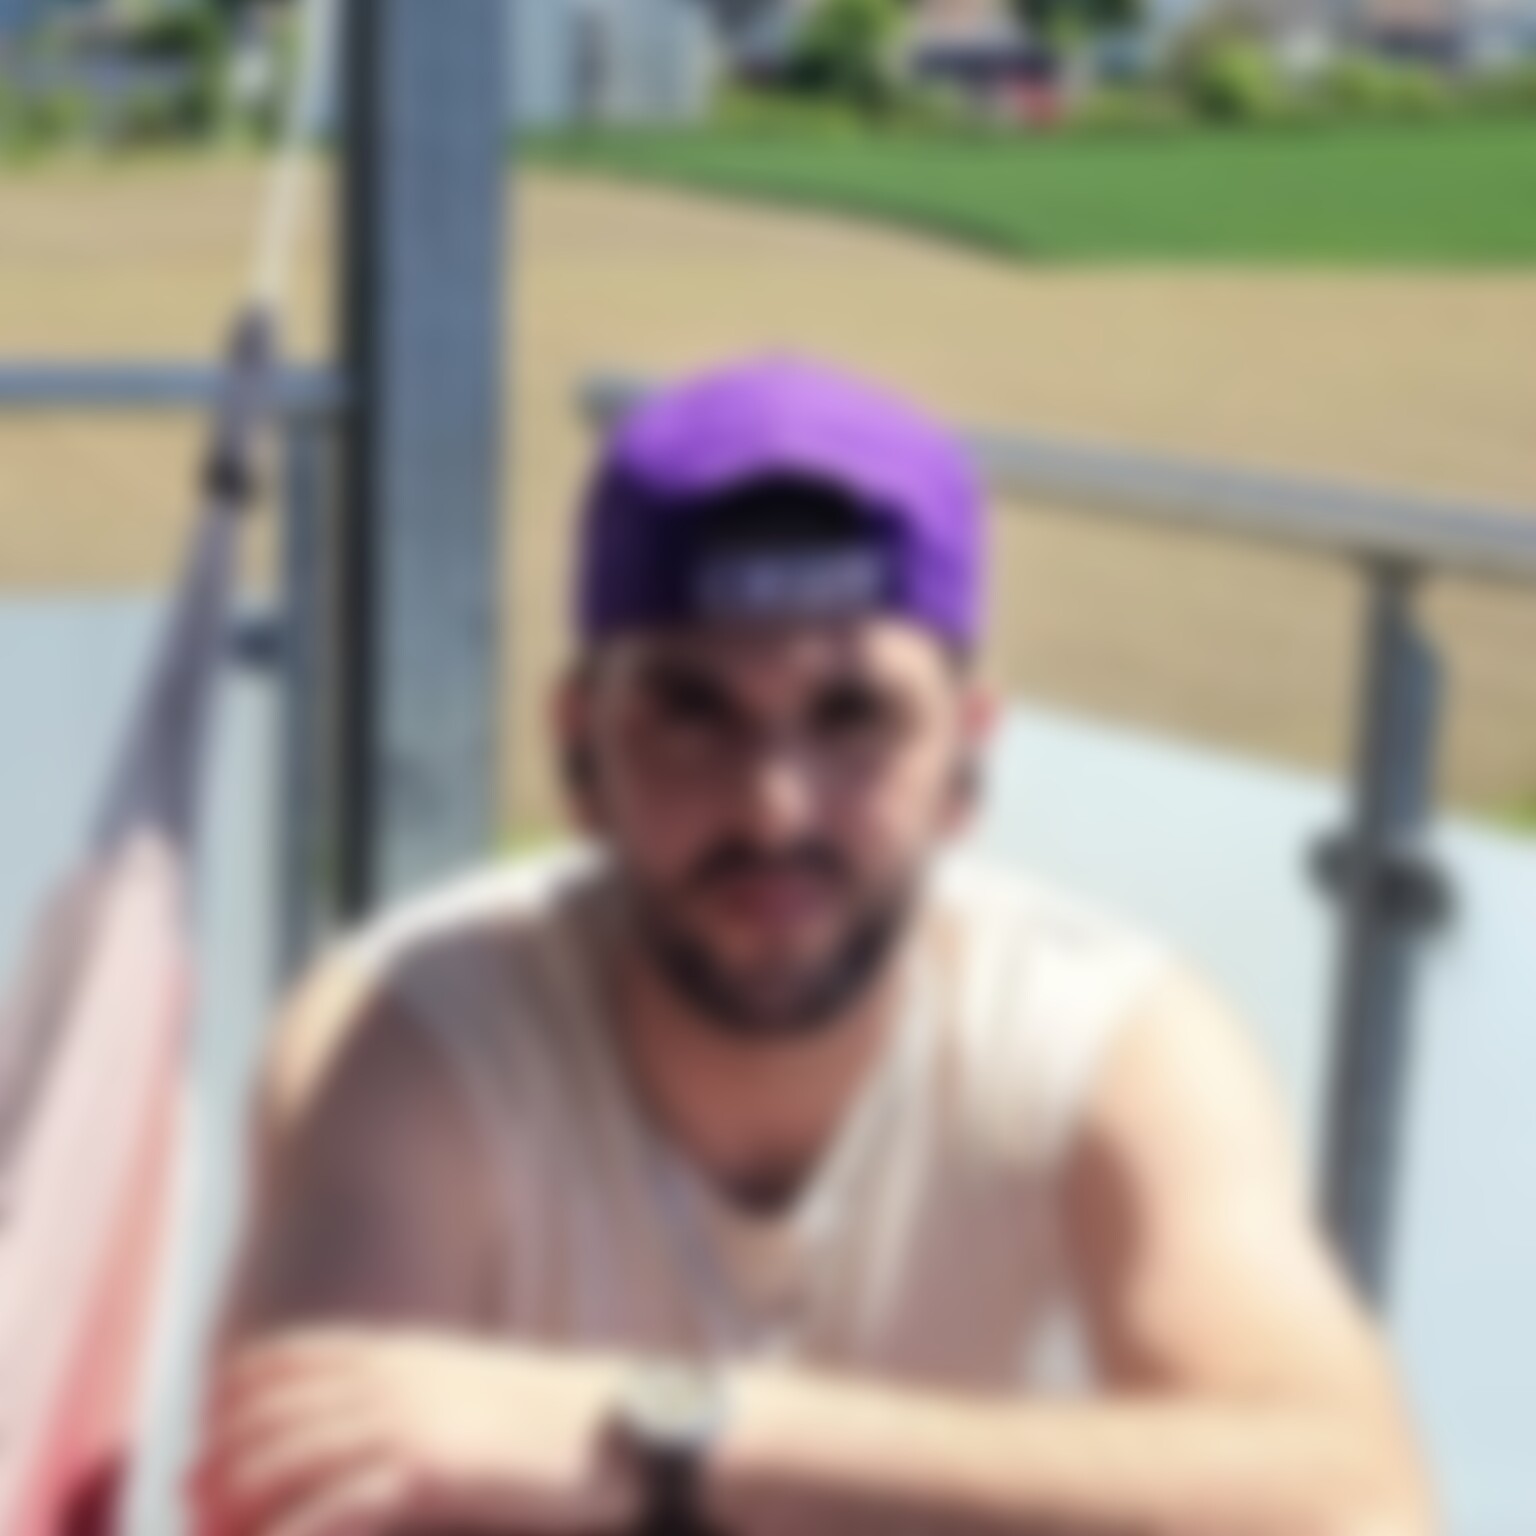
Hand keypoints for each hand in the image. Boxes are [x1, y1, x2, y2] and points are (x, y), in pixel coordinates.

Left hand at [191, 1327, 639, 1535]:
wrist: (629, 1431)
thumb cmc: (556, 1423)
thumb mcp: (472, 1392)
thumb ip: (413, 1400)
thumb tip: (359, 1431)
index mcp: (403, 1349)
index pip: (286, 1356)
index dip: (236, 1393)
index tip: (210, 1436)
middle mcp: (394, 1375)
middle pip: (270, 1408)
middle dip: (221, 1454)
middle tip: (195, 1501)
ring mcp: (410, 1420)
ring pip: (284, 1457)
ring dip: (240, 1502)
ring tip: (218, 1531)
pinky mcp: (430, 1472)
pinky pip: (330, 1507)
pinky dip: (290, 1533)